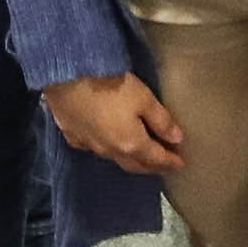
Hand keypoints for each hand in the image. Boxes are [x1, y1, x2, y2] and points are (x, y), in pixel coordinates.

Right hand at [46, 70, 184, 172]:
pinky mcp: (74, 137)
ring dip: (131, 160)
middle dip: (151, 166)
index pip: (156, 158)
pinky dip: (107, 149)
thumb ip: (161, 120)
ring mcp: (90, 146)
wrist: (66, 80)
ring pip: (115, 159)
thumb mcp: (143, 98)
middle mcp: (111, 151)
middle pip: (136, 165)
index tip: (181, 164)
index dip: (170, 162)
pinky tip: (107, 142)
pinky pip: (95, 149)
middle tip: (163, 166)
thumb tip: (177, 139)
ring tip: (140, 156)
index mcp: (132, 144)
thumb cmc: (111, 86)